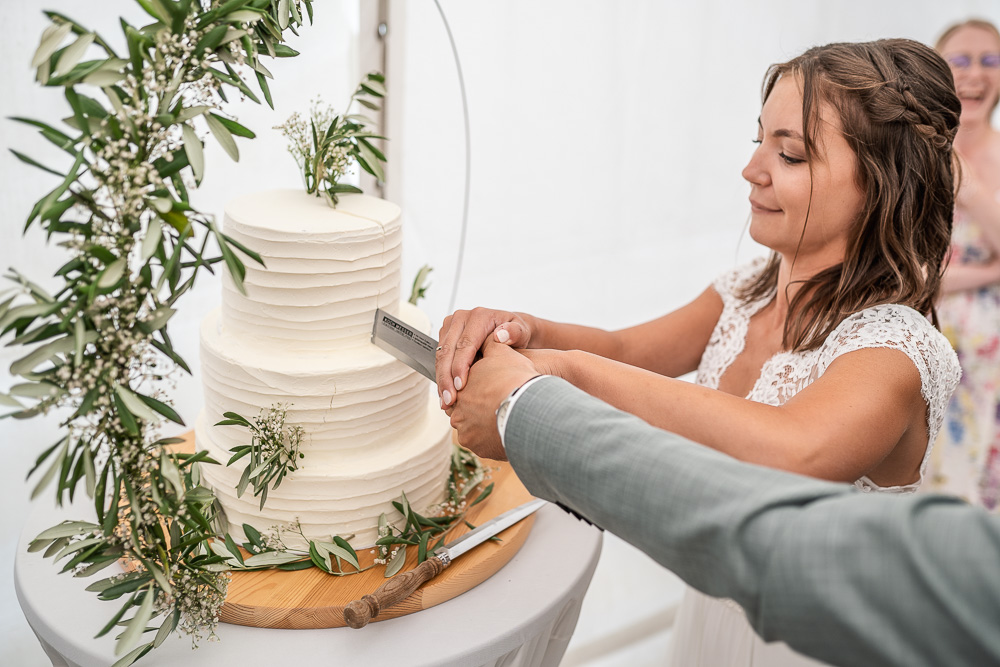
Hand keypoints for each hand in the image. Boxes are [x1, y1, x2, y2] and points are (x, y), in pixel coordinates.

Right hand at [436, 307, 531, 405]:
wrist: (510, 330)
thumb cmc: (516, 333)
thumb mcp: (522, 332)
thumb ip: (516, 332)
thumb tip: (501, 335)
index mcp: (479, 316)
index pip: (465, 344)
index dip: (460, 366)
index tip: (461, 386)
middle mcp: (462, 318)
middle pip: (447, 350)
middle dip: (446, 377)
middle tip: (449, 399)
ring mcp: (451, 326)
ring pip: (440, 355)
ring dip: (441, 380)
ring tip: (446, 401)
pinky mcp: (446, 335)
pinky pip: (439, 357)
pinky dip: (442, 376)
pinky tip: (445, 393)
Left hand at [446, 339, 539, 460]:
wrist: (529, 406)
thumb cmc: (516, 378)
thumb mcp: (503, 353)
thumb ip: (490, 344)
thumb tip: (487, 335)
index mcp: (459, 388)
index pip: (457, 389)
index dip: (469, 388)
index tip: (482, 389)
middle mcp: (457, 412)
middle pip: (463, 411)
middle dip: (474, 409)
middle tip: (491, 405)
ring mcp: (466, 432)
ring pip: (472, 429)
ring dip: (482, 425)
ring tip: (500, 418)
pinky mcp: (478, 448)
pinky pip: (483, 444)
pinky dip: (490, 439)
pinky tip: (504, 430)